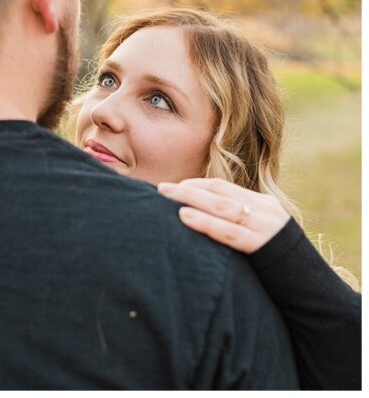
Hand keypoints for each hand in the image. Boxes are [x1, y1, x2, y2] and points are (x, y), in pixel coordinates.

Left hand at [157, 177, 289, 253]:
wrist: (313, 288)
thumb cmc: (278, 265)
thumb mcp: (260, 234)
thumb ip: (237, 223)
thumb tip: (201, 218)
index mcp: (263, 203)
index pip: (222, 186)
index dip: (195, 184)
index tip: (173, 187)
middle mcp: (265, 210)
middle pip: (219, 193)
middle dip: (187, 189)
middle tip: (160, 188)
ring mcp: (266, 226)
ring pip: (223, 207)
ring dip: (192, 200)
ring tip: (167, 197)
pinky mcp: (265, 246)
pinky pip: (230, 232)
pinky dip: (205, 222)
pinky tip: (185, 217)